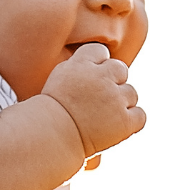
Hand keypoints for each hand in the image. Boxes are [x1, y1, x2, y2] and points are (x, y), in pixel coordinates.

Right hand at [40, 43, 144, 157]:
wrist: (50, 138)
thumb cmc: (49, 114)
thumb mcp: (58, 79)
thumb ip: (78, 67)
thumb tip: (97, 64)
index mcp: (81, 64)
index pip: (100, 51)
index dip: (99, 65)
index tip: (91, 79)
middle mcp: (101, 77)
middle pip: (120, 69)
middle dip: (113, 82)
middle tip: (99, 101)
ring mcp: (115, 99)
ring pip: (131, 93)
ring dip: (122, 103)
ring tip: (103, 118)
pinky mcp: (125, 121)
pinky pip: (140, 115)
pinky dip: (132, 122)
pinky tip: (116, 128)